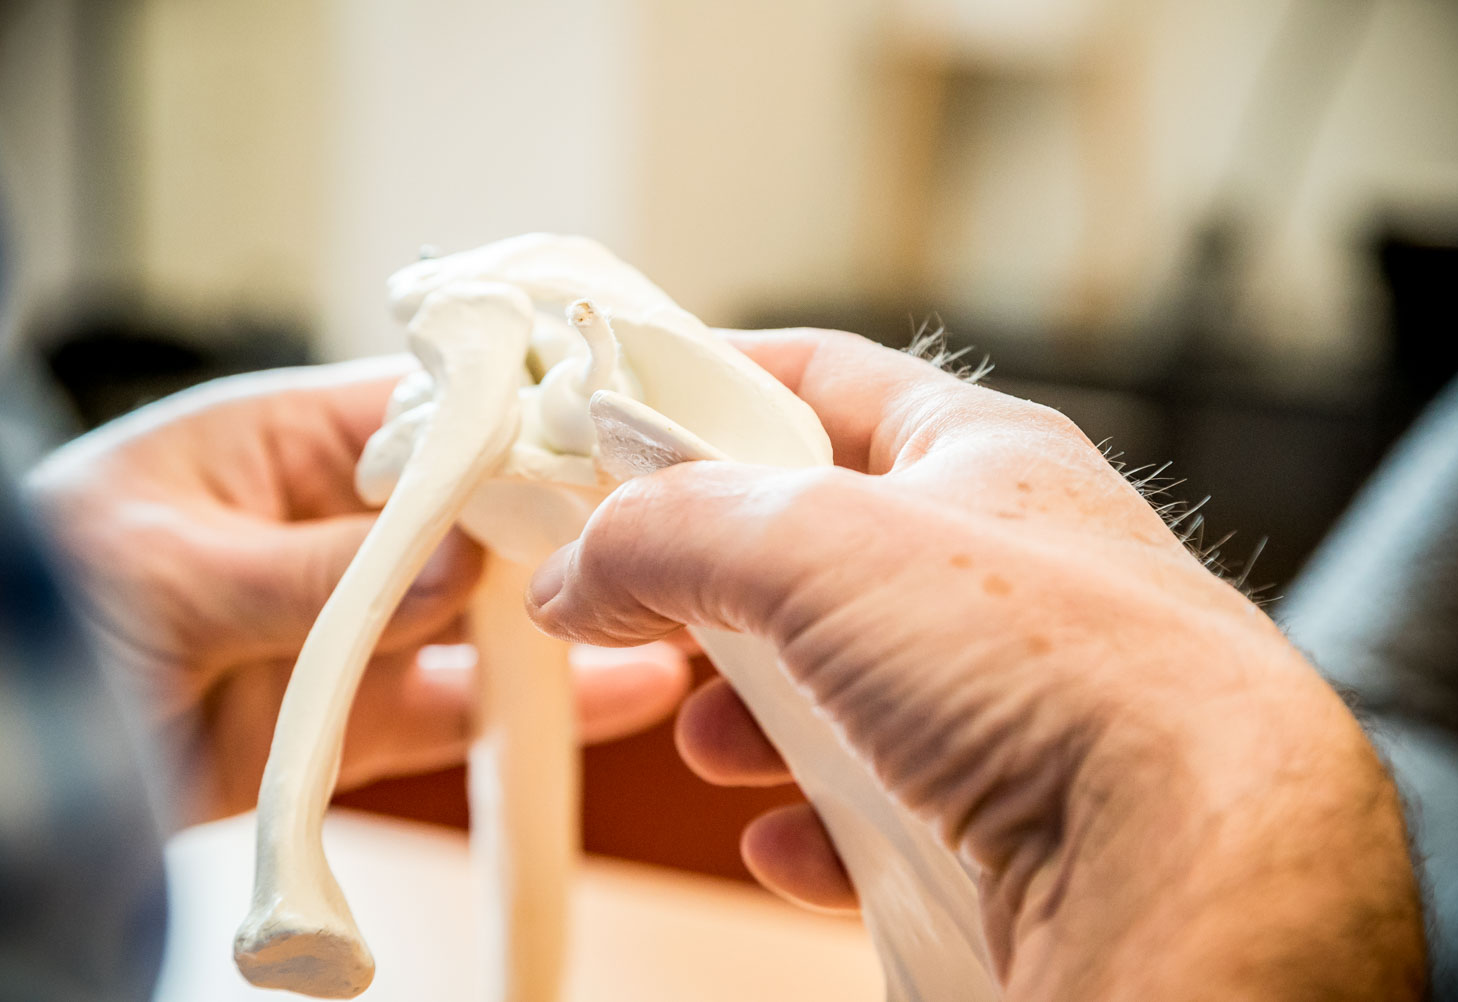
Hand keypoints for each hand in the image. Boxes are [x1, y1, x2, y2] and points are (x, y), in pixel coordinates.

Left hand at [25, 357, 688, 828]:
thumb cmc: (32, 607)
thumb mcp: (163, 572)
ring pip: (478, 618)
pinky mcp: (349, 718)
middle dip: (558, 529)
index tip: (602, 447)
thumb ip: (314, 572)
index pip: (423, 417)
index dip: (514, 427)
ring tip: (666, 619)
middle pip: (472, 519)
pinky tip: (616, 697)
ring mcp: (345, 628)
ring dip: (562, 622)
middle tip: (657, 542)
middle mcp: (327, 526)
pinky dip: (527, 711)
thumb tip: (454, 567)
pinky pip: (452, 710)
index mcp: (278, 445)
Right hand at [526, 330, 1424, 998]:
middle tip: (641, 607)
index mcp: (980, 456)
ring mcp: (1015, 692)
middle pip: (820, 547)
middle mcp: (1006, 566)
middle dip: (720, 585)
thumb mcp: (821, 549)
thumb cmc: (1058, 669)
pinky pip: (889, 803)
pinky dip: (819, 819)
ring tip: (716, 739)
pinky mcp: (1014, 811)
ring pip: (846, 682)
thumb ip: (675, 532)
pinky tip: (791, 841)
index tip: (622, 414)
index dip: (718, 383)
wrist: (1191, 865)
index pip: (826, 377)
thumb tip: (580, 564)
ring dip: (759, 713)